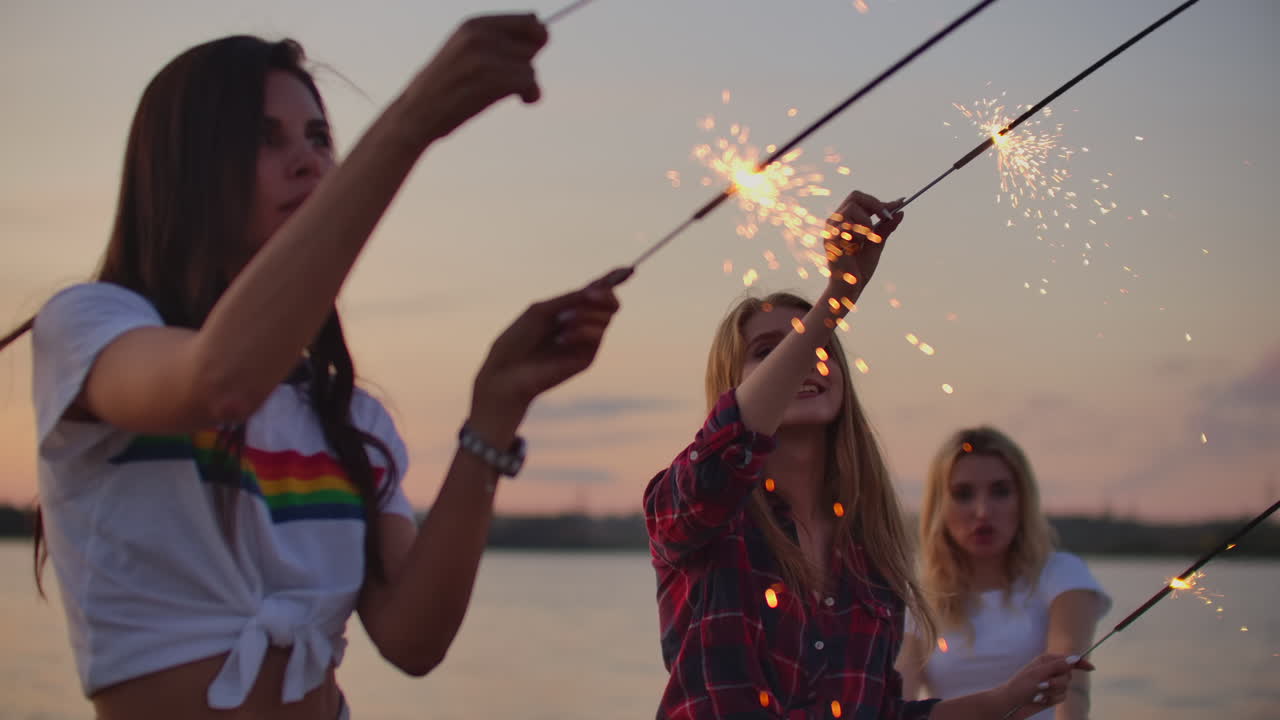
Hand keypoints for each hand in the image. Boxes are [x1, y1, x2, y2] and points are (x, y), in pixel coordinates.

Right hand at [407, 14, 548, 142]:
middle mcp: (479, 34)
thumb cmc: (446, 88)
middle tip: (515, 81)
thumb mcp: (468, 52)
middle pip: (533, 44)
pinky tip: (524, 101)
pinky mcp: (489, 78)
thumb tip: (544, 29)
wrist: (416, 114)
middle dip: (529, 64)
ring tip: (514, 94)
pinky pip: (529, 82)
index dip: (536, 40)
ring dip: (528, 84)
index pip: (529, 19)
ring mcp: (483, 56)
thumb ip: (501, 40)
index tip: (528, 58)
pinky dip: (531, 94)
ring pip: (531, 66)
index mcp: (474, 24)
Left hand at [470, 269, 623, 432]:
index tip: (628, 269)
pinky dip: (580, 331)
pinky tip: (560, 340)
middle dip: (604, 295)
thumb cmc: (517, 339)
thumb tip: (599, 286)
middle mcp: (582, 324)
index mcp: (569, 309)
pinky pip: (597, 335)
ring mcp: (586, 342)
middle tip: (588, 295)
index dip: (614, 279)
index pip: (598, 292)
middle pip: (612, 304)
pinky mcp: (587, 358)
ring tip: (560, 323)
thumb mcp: (542, 310)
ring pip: (606, 317)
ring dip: (583, 314)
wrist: (507, 371)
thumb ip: (571, 298)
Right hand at [822, 190, 903, 301]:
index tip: (899, 203)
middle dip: (875, 204)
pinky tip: (856, 247)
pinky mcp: (831, 238)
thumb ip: (886, 227)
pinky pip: (849, 224)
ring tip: (866, 240)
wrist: (850, 288)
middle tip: (886, 217)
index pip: (861, 200)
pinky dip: (860, 234)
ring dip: (867, 222)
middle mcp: (835, 222)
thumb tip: (901, 212)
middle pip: (856, 196)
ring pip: (854, 207)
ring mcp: (831, 229)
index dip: (880, 201)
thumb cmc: (860, 268)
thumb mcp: (877, 244)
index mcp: (844, 221)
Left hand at [996, 653, 1094, 719]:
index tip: (1091, 668)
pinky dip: (1052, 699)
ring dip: (1053, 691)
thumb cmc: (1020, 686)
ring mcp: (1051, 684)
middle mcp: (1050, 671)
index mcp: (1046, 661)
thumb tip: (1074, 659)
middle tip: (1045, 684)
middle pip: (1068, 675)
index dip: (1080, 662)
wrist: (1011, 704)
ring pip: (1066, 687)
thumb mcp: (1038, 674)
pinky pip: (1061, 697)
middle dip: (1059, 681)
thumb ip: (1057, 666)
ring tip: (1039, 692)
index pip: (1068, 659)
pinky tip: (1041, 700)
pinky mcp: (1051, 695)